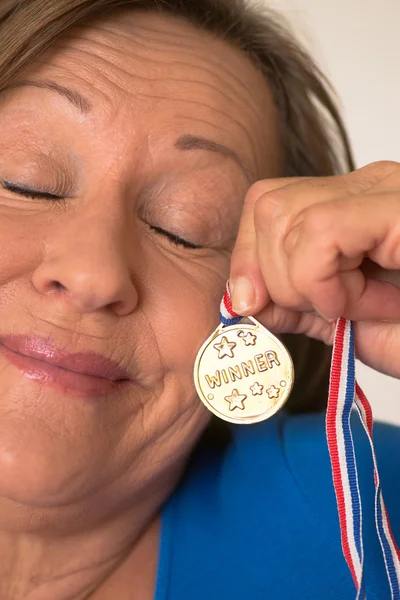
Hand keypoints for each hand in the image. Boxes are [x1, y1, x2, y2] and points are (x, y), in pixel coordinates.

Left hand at [230, 161, 399, 377]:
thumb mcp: (337, 320)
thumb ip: (289, 301)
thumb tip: (242, 296)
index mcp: (349, 205)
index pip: (265, 203)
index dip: (248, 257)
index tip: (260, 305)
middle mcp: (367, 185)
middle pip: (267, 206)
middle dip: (278, 276)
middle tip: (333, 308)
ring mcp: (386, 189)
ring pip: (282, 216)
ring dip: (308, 284)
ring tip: (361, 304)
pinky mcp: (398, 209)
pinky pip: (321, 233)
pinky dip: (327, 282)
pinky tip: (368, 302)